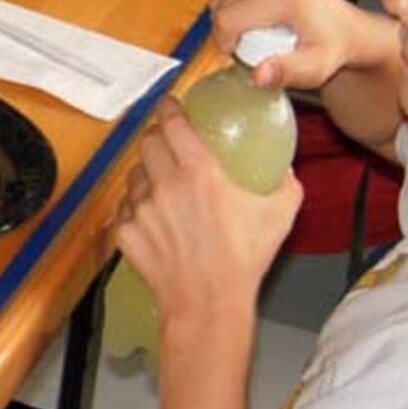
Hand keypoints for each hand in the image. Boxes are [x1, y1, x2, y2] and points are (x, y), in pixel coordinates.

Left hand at [111, 101, 302, 341]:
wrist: (208, 302)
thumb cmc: (243, 261)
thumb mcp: (280, 212)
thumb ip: (283, 182)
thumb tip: (283, 168)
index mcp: (199, 171)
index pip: (172, 122)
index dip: (169, 109)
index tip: (170, 106)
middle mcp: (164, 184)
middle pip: (147, 142)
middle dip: (157, 138)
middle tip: (168, 145)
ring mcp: (141, 208)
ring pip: (134, 175)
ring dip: (147, 176)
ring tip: (164, 190)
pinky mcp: (125, 231)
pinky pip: (124, 209)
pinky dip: (135, 210)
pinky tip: (154, 220)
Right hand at [211, 0, 385, 90]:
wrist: (348, 27)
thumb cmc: (332, 47)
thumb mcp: (315, 69)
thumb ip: (286, 72)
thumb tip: (257, 74)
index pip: (225, 19)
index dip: (226, 44)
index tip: (248, 56)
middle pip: (219, 6)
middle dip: (231, 30)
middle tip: (262, 42)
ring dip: (231, 16)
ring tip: (261, 26)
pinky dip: (232, 0)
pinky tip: (255, 10)